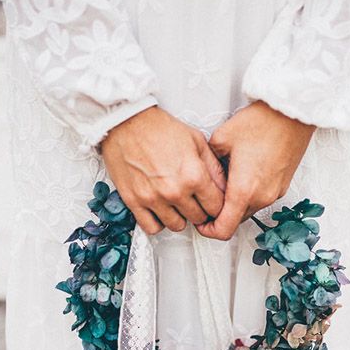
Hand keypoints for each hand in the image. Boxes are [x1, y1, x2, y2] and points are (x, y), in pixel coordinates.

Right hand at [100, 105, 226, 234]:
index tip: (212, 202)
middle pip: (198, 218)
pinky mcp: (135, 202)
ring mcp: (154, 199)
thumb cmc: (159, 128)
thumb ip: (213, 167)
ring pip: (177, 226)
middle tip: (194, 201)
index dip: (217, 205)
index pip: (216, 207)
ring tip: (177, 204)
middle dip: (200, 210)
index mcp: (194, 175)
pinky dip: (158, 222)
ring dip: (180, 217)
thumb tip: (223, 186)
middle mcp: (175, 190)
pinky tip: (160, 210)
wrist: (126, 122)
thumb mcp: (196, 140)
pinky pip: (152, 227)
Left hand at [197, 100, 314, 240]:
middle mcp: (261, 197)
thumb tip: (204, 173)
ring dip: (235, 204)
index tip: (200, 220)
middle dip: (220, 215)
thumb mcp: (221, 139)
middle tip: (208, 199)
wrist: (293, 112)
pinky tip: (242, 174)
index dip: (207, 230)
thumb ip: (208, 164)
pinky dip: (248, 195)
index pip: (223, 230)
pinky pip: (260, 199)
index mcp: (243, 190)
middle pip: (235, 222)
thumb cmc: (261, 122)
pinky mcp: (282, 186)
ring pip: (247, 210)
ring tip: (225, 182)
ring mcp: (274, 193)